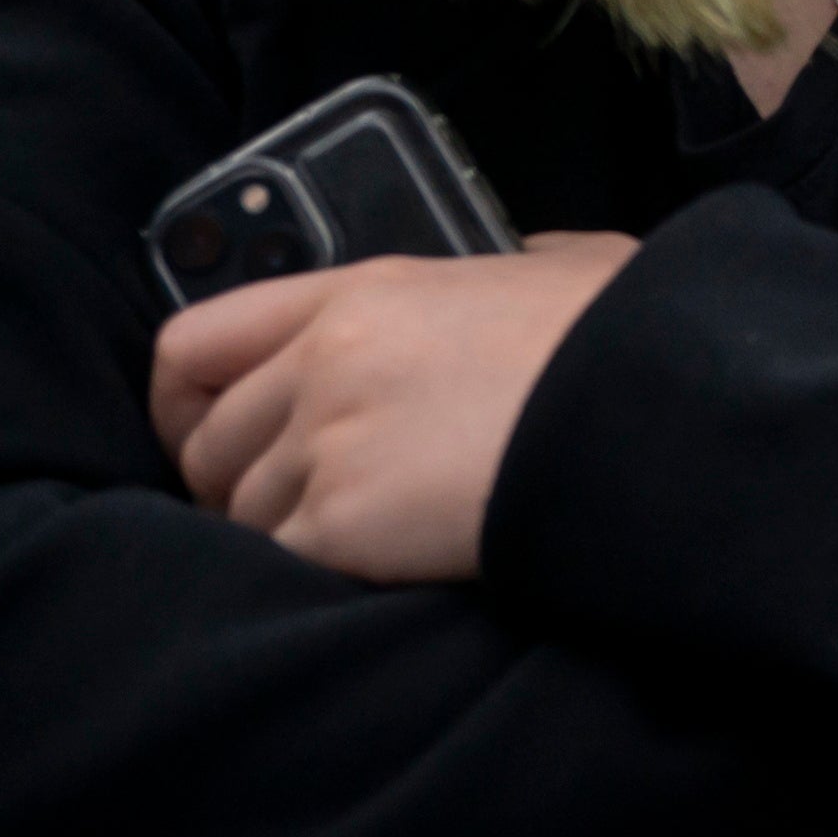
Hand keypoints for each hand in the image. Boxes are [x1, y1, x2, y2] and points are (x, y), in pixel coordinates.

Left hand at [152, 232, 637, 586]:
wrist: (654, 406)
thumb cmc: (626, 334)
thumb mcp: (561, 264)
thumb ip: (506, 262)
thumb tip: (514, 266)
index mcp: (364, 291)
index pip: (197, 341)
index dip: (183, 401)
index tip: (206, 430)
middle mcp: (325, 362)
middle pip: (207, 445)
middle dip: (238, 486)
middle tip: (296, 505)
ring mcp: (330, 443)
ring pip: (242, 515)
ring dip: (286, 535)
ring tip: (360, 538)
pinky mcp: (347, 523)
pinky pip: (282, 564)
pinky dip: (318, 575)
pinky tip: (377, 568)